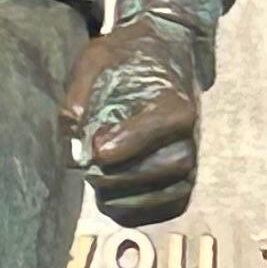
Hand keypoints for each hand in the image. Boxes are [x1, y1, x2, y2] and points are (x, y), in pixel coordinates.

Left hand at [62, 14, 205, 227]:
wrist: (160, 55)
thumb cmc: (125, 57)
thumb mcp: (96, 56)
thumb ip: (81, 89)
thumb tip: (73, 128)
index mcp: (175, 99)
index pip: (159, 127)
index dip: (129, 142)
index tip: (96, 148)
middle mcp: (192, 130)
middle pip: (171, 165)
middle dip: (125, 175)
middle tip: (89, 168)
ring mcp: (193, 155)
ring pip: (173, 190)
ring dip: (130, 196)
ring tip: (97, 182)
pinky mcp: (186, 175)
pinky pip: (174, 205)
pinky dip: (143, 212)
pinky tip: (113, 200)